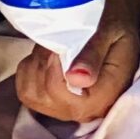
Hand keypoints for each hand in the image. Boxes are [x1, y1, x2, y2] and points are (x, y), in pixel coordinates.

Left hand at [16, 0, 139, 122]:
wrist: (113, 28)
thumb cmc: (113, 27)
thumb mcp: (109, 32)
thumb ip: (93, 55)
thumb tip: (77, 78)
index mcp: (104, 96)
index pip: (62, 95)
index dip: (53, 69)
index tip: (59, 46)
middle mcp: (86, 111)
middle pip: (45, 95)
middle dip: (45, 64)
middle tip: (57, 42)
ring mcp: (67, 110)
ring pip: (31, 94)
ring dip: (36, 66)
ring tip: (53, 49)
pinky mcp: (52, 105)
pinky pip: (26, 92)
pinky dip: (29, 72)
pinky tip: (46, 59)